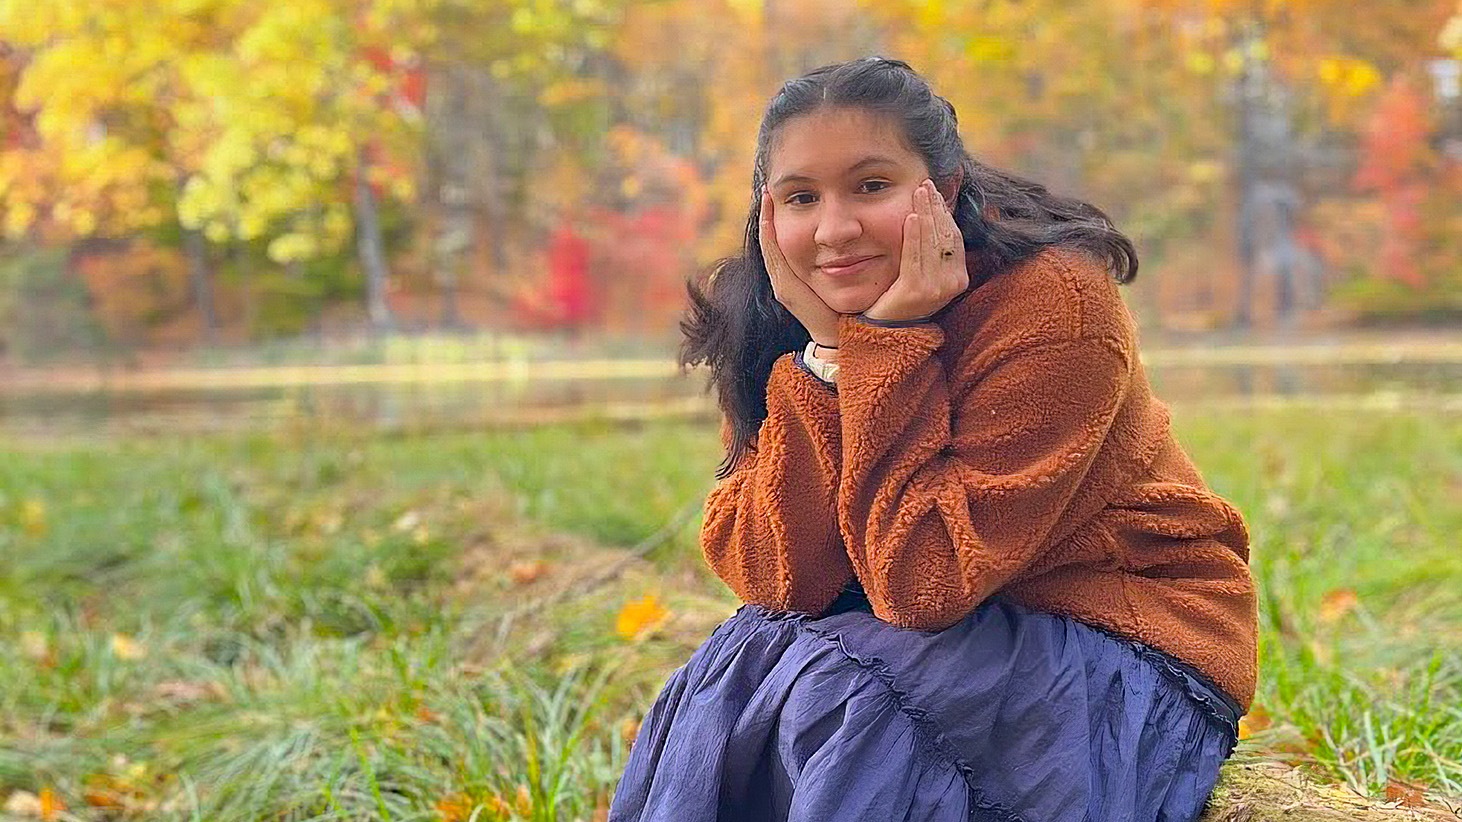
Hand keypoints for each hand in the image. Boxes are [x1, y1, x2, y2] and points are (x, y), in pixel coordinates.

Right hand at [760, 186, 841, 346]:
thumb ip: (847, 257)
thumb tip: (858, 231)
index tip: (779, 194)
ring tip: (766, 195)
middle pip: (770, 240)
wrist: (843, 337)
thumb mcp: (848, 274)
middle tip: (767, 188)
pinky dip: (769, 234)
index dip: (777, 219)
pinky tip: (770, 215)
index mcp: (797, 275)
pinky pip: (773, 256)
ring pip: (769, 246)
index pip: (782, 242)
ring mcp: (783, 284)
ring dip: (765, 220)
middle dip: (767, 214)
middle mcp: (785, 278)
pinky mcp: (786, 289)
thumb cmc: (849, 307)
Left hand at [862, 179, 967, 322]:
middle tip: (925, 184)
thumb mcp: (923, 272)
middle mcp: (952, 284)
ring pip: (932, 243)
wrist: (885, 330)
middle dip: (936, 207)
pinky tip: (911, 216)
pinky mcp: (916, 291)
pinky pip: (916, 257)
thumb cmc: (902, 297)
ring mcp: (935, 289)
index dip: (945, 212)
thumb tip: (935, 215)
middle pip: (945, 235)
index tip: (934, 191)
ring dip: (926, 213)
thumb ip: (931, 249)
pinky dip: (914, 235)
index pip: (953, 236)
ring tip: (918, 192)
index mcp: (958, 278)